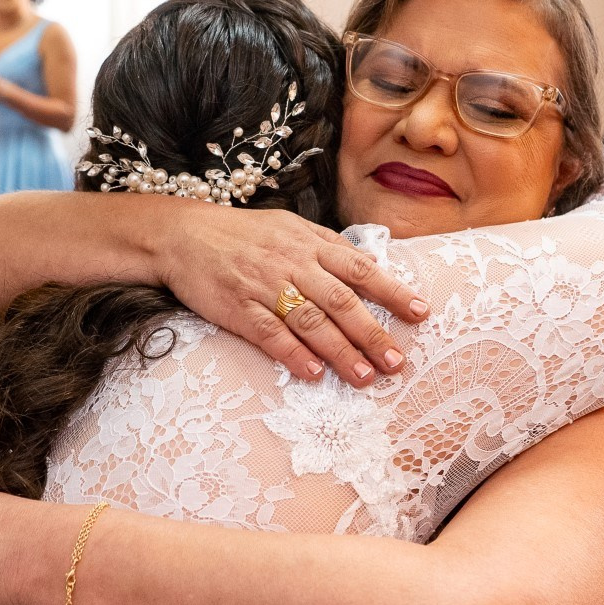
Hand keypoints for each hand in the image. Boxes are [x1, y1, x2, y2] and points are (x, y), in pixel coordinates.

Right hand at [160, 204, 427, 387]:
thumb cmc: (243, 234)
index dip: (392, 291)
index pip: (360, 269)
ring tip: (364, 376)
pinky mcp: (237, 308)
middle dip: (371, 333)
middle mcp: (291, 264)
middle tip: (397, 362)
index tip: (420, 313)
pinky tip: (314, 372)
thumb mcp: (290, 228)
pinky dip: (293, 353)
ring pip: (309, 321)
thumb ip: (328, 247)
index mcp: (309, 244)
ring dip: (340, 350)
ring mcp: (263, 286)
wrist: (183, 235)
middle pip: (340, 301)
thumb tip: (371, 265)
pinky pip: (269, 333)